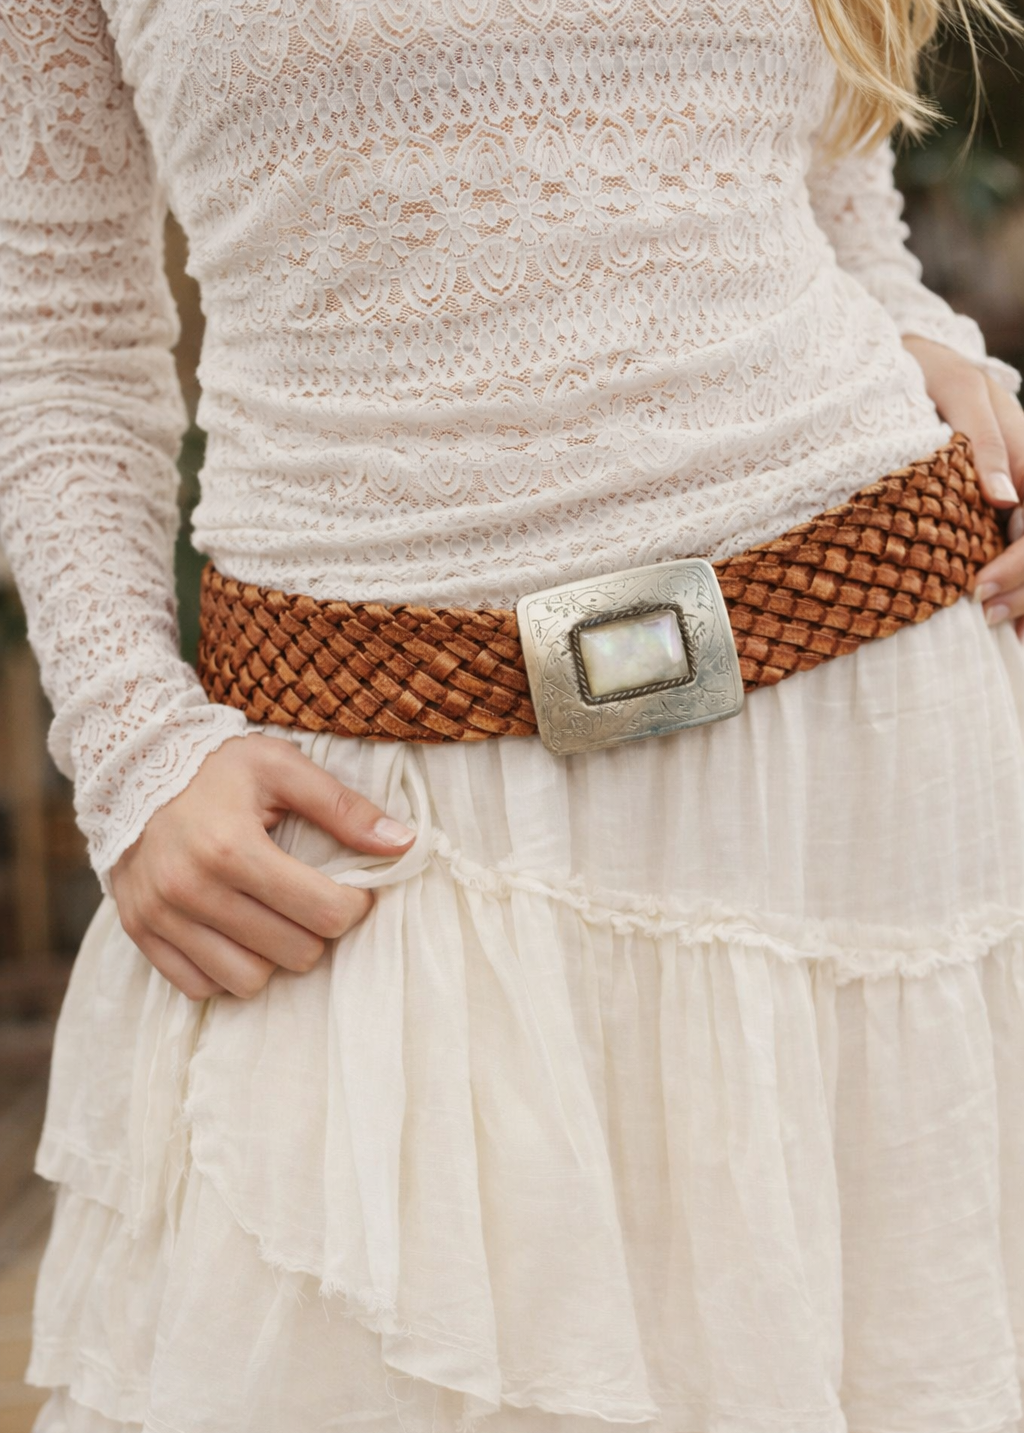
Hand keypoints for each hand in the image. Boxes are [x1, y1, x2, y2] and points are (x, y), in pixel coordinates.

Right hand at [109, 735, 414, 1000]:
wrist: (130, 767)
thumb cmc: (218, 767)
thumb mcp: (284, 767)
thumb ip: (345, 807)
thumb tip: (405, 844)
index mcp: (233, 847)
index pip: (324, 914)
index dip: (354, 906)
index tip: (351, 889)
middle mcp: (192, 889)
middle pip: (295, 954)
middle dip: (317, 931)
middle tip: (312, 900)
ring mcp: (161, 916)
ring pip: (248, 981)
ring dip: (274, 957)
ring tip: (274, 918)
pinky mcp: (140, 933)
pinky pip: (201, 987)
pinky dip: (227, 969)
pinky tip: (237, 933)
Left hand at [902, 336, 1023, 636]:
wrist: (914, 363)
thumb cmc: (931, 372)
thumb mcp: (957, 390)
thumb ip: (984, 442)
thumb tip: (1003, 498)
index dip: (1022, 564)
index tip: (978, 590)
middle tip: (983, 618)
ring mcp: (1021, 496)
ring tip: (1005, 634)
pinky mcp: (1003, 510)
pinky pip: (1021, 546)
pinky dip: (1023, 590)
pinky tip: (1014, 625)